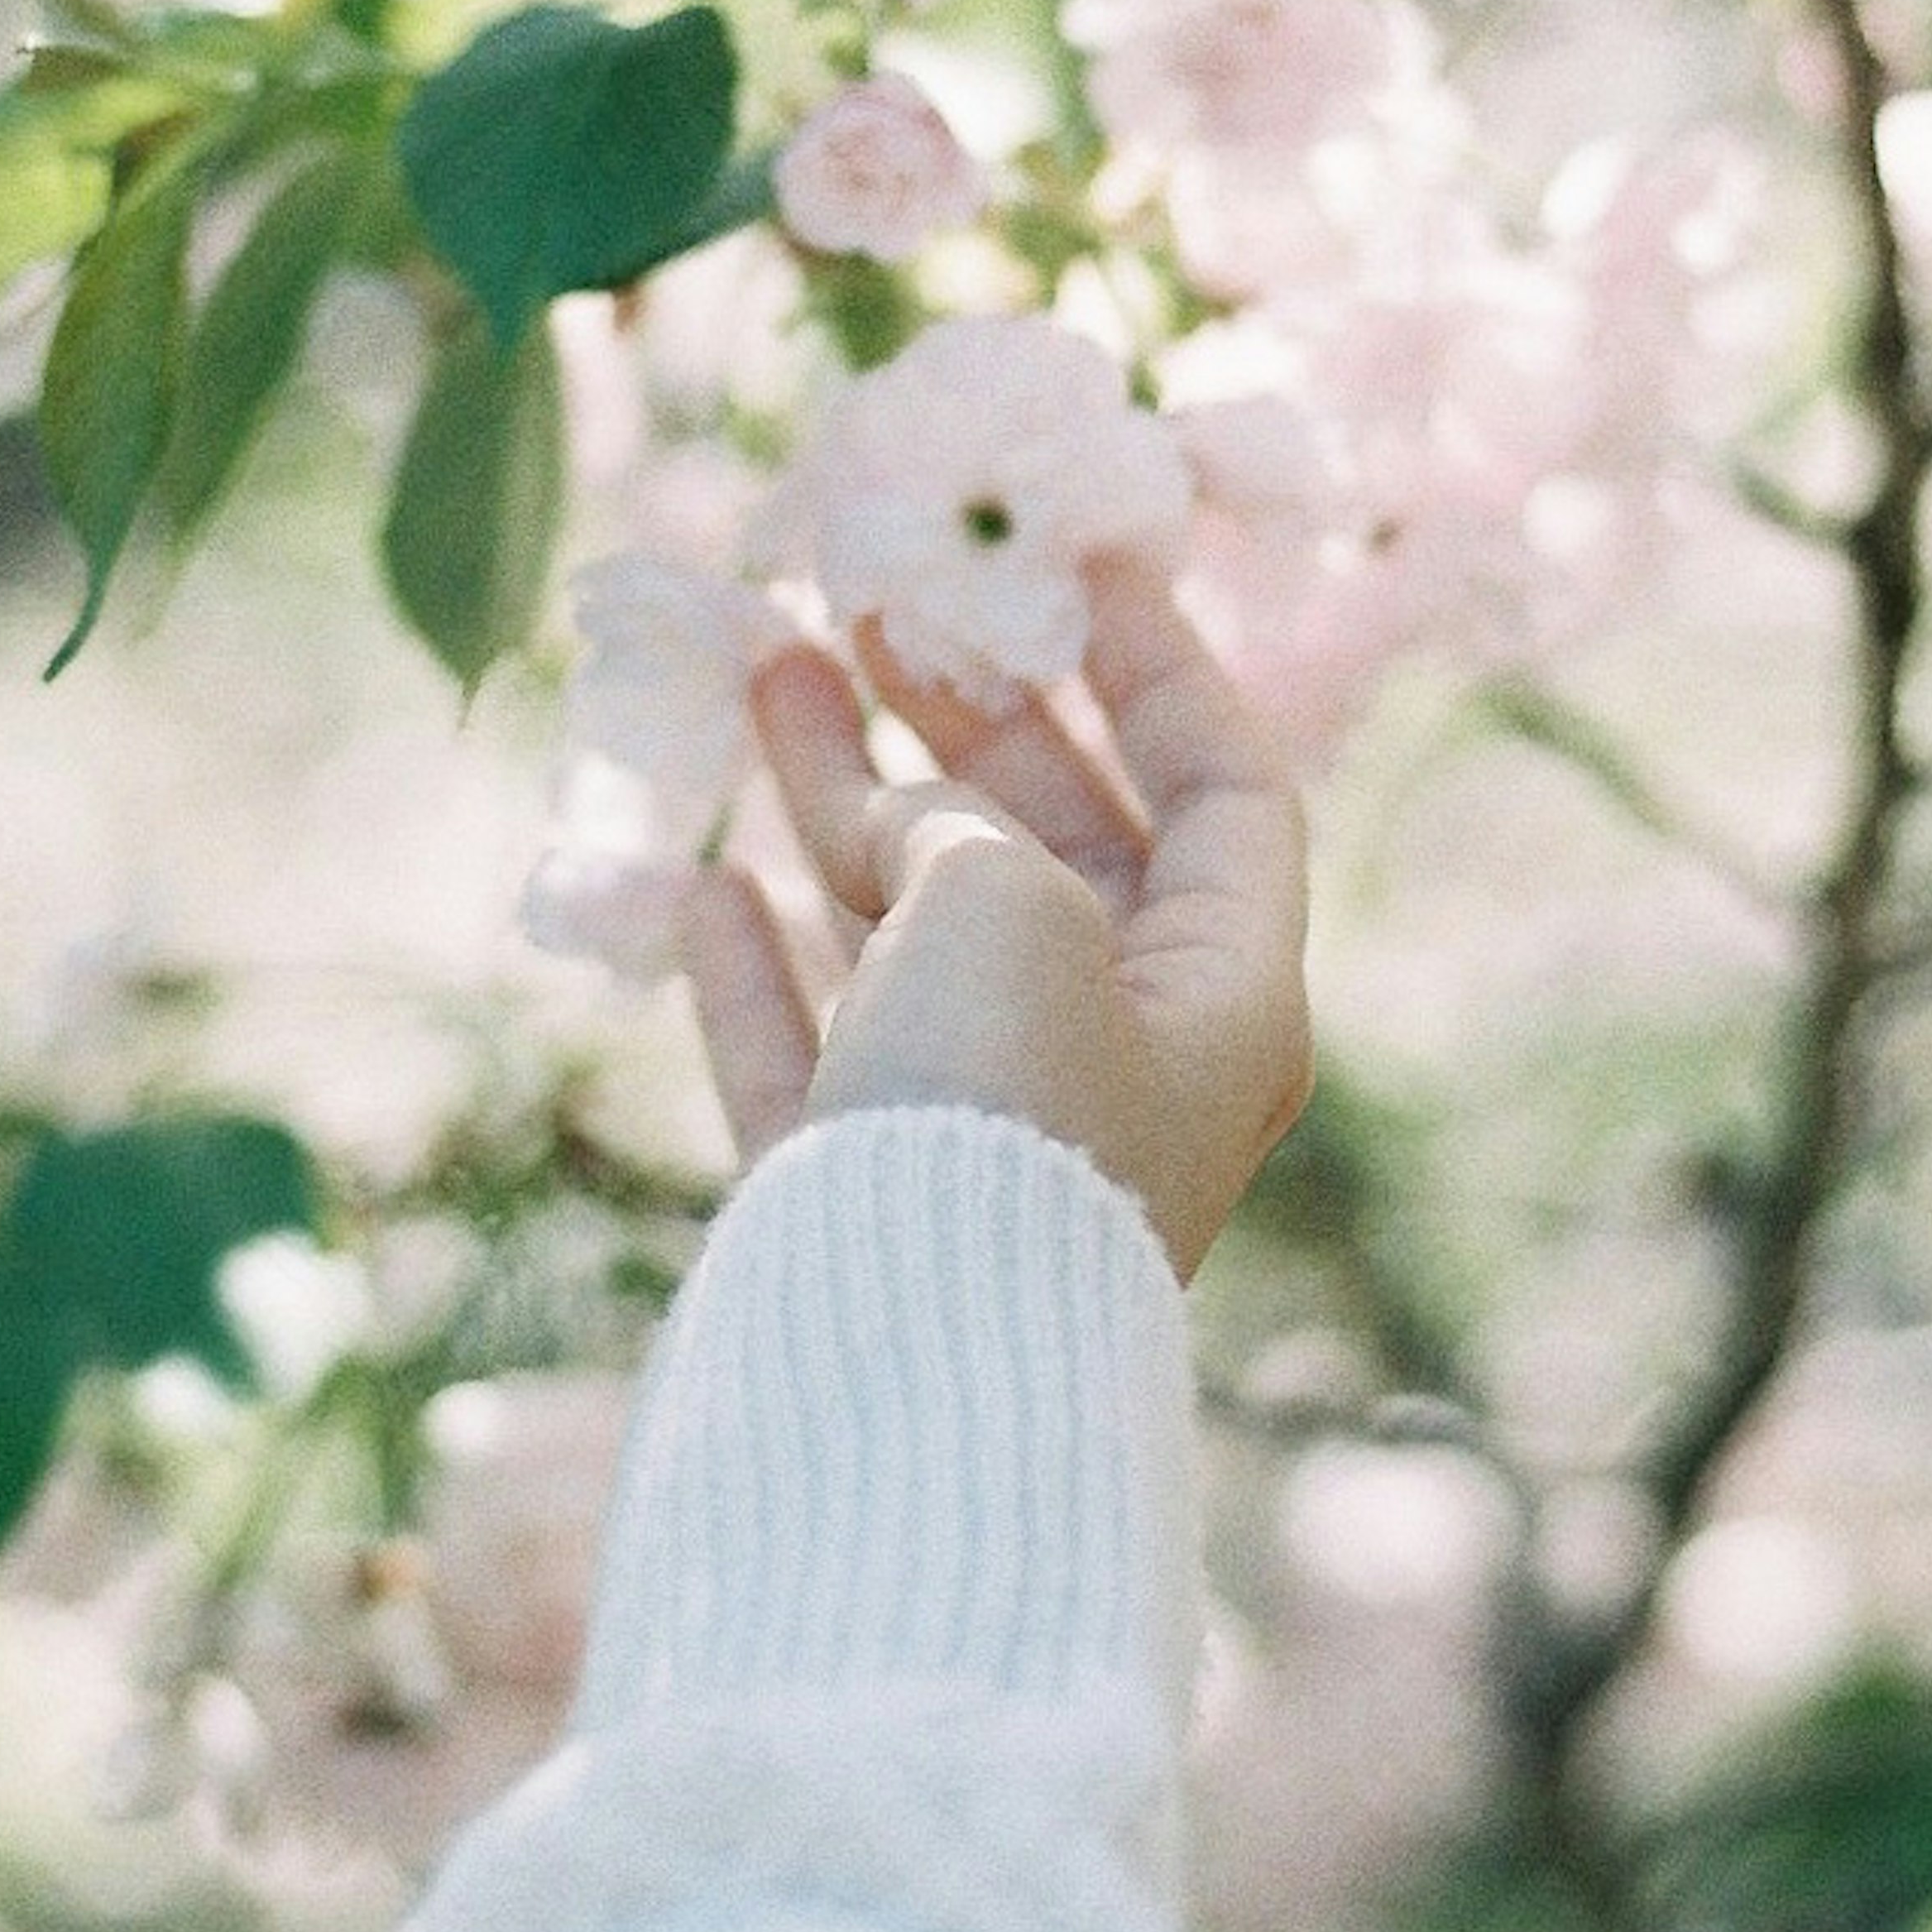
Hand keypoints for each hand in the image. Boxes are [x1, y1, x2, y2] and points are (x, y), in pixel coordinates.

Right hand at [680, 550, 1312, 1279]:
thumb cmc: (1000, 1105)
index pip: (1225, 789)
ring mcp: (981, 1133)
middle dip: (963, 715)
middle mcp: (1119, 1058)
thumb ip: (962, 828)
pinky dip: (767, 961)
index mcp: (1221, 993)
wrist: (902, 1366)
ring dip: (840, 794)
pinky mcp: (858, 1195)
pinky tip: (706, 878)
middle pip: (1054, 844)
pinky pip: (818, 1050)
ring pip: (911, 929)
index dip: (1159, 665)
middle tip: (874, 598)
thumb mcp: (1008, 901)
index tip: (1078, 564)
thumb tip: (896, 822)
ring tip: (761, 662)